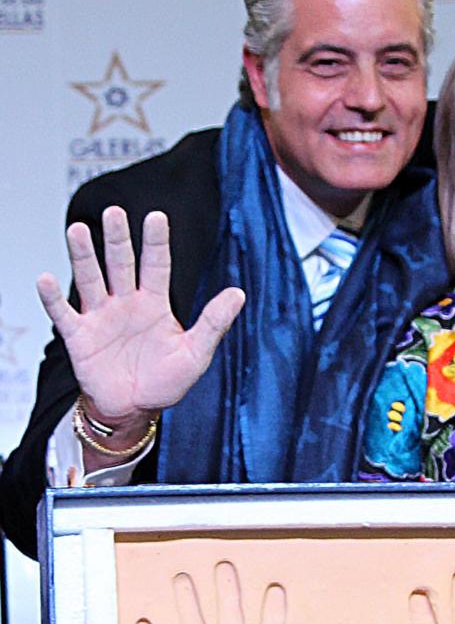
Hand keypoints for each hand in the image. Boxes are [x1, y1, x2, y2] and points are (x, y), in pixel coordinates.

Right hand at [37, 206, 243, 437]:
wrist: (135, 411)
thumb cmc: (165, 382)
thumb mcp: (196, 353)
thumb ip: (214, 323)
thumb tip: (238, 293)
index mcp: (155, 303)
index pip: (157, 264)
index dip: (156, 241)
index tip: (156, 216)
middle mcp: (127, 303)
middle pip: (120, 263)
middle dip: (117, 239)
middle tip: (113, 212)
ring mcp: (101, 317)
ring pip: (90, 279)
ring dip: (83, 256)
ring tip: (77, 230)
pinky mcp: (80, 337)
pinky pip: (63, 314)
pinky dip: (53, 297)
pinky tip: (46, 279)